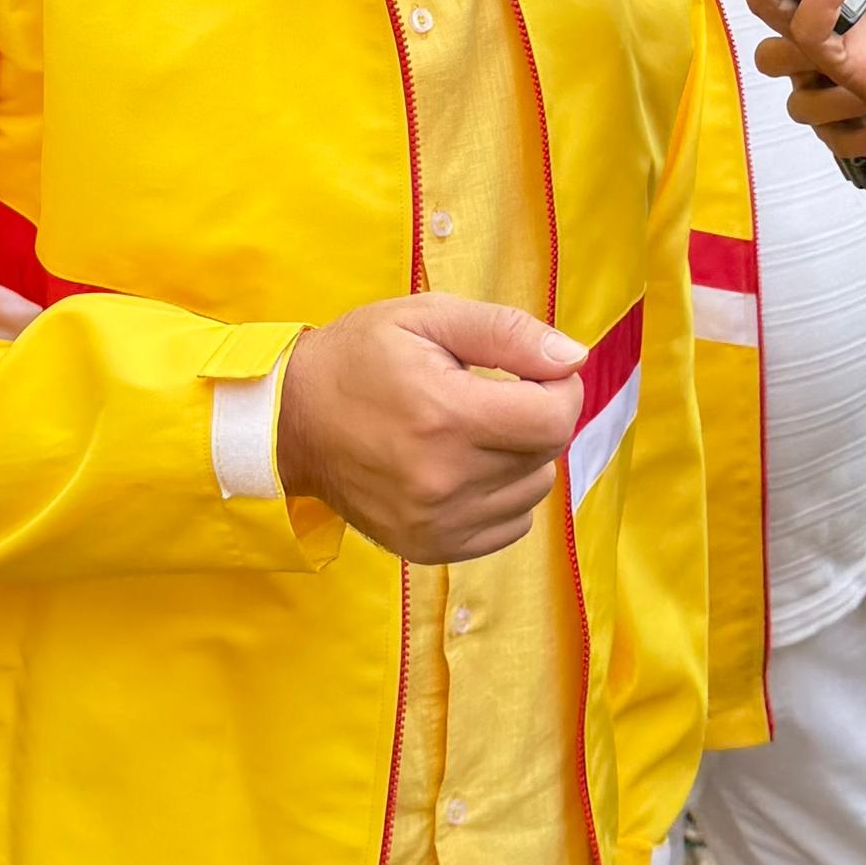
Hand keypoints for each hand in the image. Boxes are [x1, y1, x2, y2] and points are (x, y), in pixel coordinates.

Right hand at [276, 298, 585, 563]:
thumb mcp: (427, 318)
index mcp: (445, 416)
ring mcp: (436, 521)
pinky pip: (509, 526)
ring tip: (472, 431)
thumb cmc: (359, 357)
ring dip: (519, 458)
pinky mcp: (429, 546)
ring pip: (532, 491)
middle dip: (534, 417)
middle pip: (546, 454)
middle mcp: (443, 478)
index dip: (559, 388)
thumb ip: (506, 333)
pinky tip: (465, 467)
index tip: (532, 373)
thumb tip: (574, 357)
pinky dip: (502, 496)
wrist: (290, 420)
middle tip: (492, 395)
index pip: (554, 419)